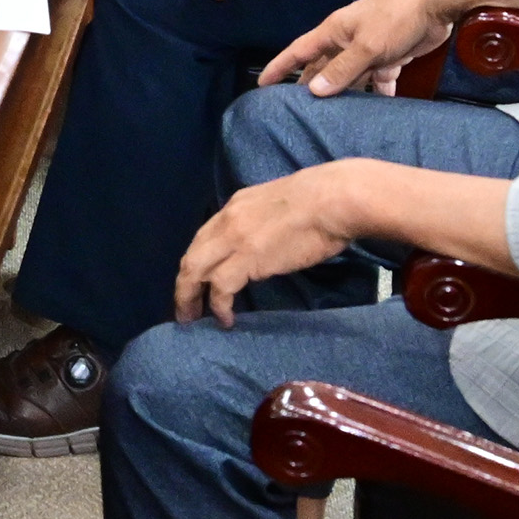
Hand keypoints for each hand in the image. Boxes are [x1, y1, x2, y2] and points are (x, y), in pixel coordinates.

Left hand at [175, 164, 368, 325]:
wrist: (334, 200)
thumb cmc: (320, 202)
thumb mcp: (276, 206)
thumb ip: (261, 224)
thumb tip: (262, 245)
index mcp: (235, 207)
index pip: (203, 238)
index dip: (196, 264)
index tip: (196, 283)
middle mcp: (227, 221)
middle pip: (191, 256)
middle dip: (183, 285)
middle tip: (184, 309)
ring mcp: (235, 239)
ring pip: (195, 271)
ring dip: (189, 298)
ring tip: (192, 319)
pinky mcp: (248, 258)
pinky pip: (220, 286)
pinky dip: (218, 305)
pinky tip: (225, 318)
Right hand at [260, 0, 458, 93]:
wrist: (435, 2)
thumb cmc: (395, 18)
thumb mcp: (367, 46)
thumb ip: (342, 69)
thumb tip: (314, 91)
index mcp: (333, 32)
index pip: (298, 51)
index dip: (279, 67)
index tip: (261, 84)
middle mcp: (347, 40)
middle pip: (322, 67)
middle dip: (310, 86)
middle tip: (297, 110)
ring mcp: (369, 48)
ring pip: (350, 76)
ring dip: (345, 94)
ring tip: (335, 118)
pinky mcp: (391, 55)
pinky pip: (378, 79)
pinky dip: (378, 92)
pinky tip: (378, 111)